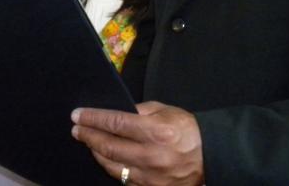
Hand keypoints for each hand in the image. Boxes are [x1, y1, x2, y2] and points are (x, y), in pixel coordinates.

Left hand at [71, 101, 203, 185]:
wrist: (212, 156)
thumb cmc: (188, 129)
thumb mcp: (166, 111)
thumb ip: (140, 111)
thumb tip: (117, 113)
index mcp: (155, 132)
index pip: (115, 123)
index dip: (93, 119)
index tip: (78, 115)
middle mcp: (150, 156)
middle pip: (109, 147)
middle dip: (89, 137)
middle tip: (76, 129)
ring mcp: (150, 177)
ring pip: (113, 167)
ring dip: (97, 154)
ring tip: (89, 143)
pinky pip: (125, 180)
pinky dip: (114, 169)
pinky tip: (108, 160)